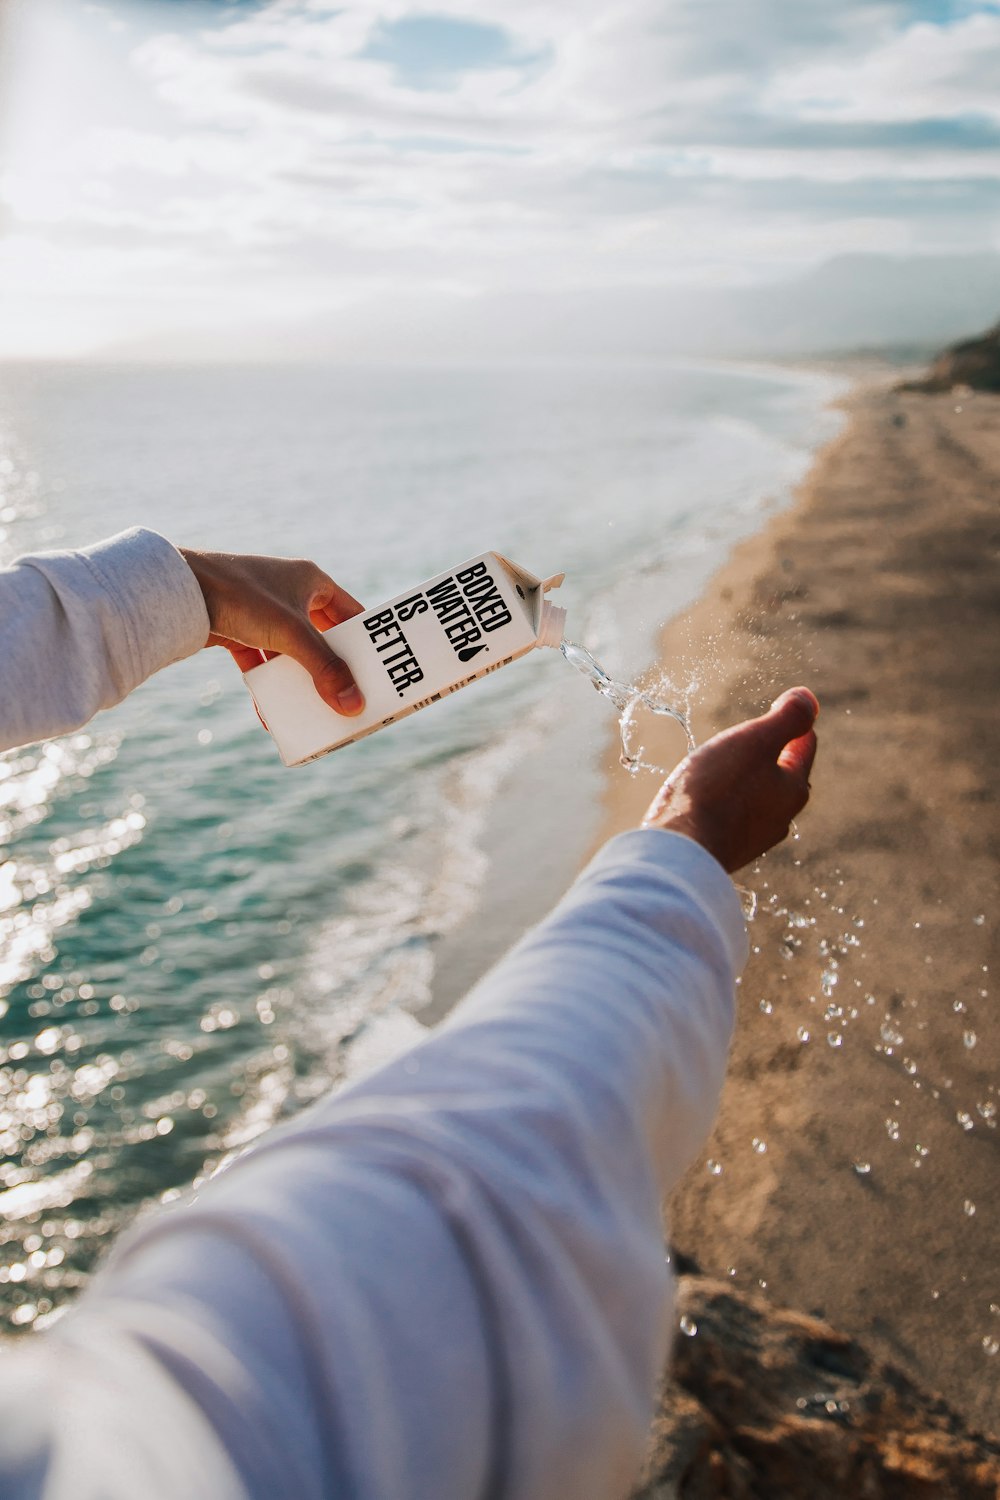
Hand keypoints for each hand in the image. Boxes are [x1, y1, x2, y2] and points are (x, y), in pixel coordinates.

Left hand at [179, 549, 365, 715]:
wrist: (178, 590)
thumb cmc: (239, 596)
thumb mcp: (290, 633)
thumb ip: (324, 669)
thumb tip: (354, 706)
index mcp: (311, 581)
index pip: (351, 613)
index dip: (366, 641)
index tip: (379, 672)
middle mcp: (290, 594)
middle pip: (322, 638)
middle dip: (332, 670)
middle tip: (349, 697)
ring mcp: (263, 613)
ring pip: (291, 653)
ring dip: (299, 682)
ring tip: (313, 711)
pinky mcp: (238, 629)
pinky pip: (261, 663)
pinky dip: (267, 686)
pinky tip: (270, 715)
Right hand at [641, 687, 818, 872]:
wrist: (681, 851)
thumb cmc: (717, 791)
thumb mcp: (754, 742)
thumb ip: (786, 719)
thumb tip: (809, 698)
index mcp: (793, 789)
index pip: (804, 747)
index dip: (794, 723)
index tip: (781, 706)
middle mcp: (779, 817)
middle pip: (783, 776)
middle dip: (772, 755)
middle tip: (757, 738)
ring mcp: (753, 838)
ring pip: (758, 799)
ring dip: (746, 781)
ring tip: (728, 768)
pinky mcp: (726, 850)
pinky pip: (733, 818)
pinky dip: (726, 803)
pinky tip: (708, 800)